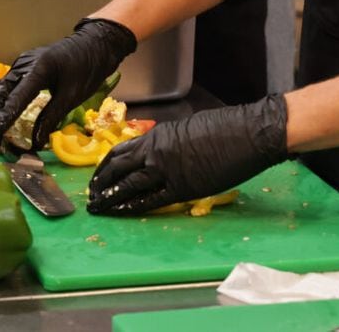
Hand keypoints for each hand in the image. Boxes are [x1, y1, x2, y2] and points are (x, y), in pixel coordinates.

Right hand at [0, 18, 136, 152]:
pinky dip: (3, 102)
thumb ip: (51, 118)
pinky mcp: (23, 65)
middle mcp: (24, 64)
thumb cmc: (87, 69)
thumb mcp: (72, 97)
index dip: (3, 122)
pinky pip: (7, 85)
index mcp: (38, 70)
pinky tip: (4, 116)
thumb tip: (35, 142)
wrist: (94, 44)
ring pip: (0, 89)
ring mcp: (21, 63)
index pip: (15, 100)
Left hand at [87, 95, 288, 214]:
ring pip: (128, 186)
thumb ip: (167, 143)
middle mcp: (154, 151)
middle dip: (101, 183)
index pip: (120, 152)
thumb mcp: (186, 129)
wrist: (247, 133)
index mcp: (156, 135)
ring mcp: (166, 170)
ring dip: (110, 198)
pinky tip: (122, 212)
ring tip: (98, 207)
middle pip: (117, 168)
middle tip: (91, 195)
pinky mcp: (182, 188)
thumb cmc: (224, 127)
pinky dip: (133, 206)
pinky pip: (151, 200)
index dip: (106, 166)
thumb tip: (158, 155)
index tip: (97, 176)